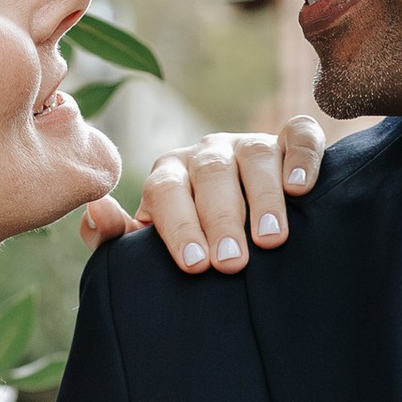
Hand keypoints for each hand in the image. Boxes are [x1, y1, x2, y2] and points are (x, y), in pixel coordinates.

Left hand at [78, 119, 325, 270]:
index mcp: (170, 175)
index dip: (179, 225)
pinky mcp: (289, 142)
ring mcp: (249, 144)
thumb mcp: (150, 248)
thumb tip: (98, 210)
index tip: (195, 265)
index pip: (166, 190)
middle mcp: (208, 154)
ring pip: (255, 155)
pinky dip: (303, 157)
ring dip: (264, 196)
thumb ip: (117, 237)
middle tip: (231, 262)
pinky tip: (302, 189)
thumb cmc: (192, 246)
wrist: (241, 234)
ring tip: (271, 239)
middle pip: (211, 173)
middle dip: (221, 218)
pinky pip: (300, 136)